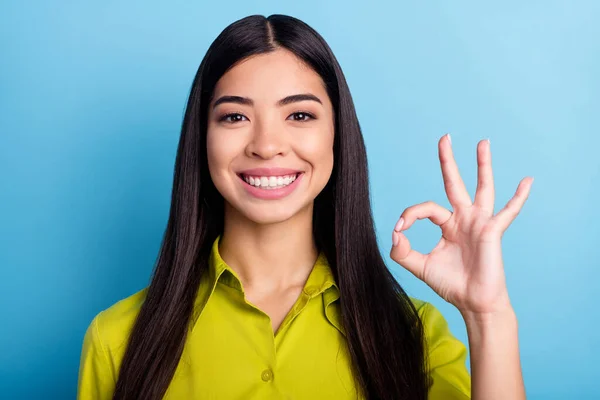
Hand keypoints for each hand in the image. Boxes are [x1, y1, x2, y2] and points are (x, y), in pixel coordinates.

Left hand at [390, 134, 532, 314]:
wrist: (473, 303)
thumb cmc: (451, 284)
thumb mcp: (419, 266)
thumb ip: (402, 251)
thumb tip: (394, 233)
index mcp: (447, 225)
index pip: (426, 208)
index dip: (410, 214)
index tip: (400, 229)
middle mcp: (463, 219)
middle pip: (455, 183)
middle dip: (448, 160)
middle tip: (444, 137)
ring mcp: (480, 222)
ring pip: (482, 187)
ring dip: (482, 165)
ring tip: (482, 142)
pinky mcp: (492, 231)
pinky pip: (508, 211)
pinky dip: (519, 197)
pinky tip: (527, 180)